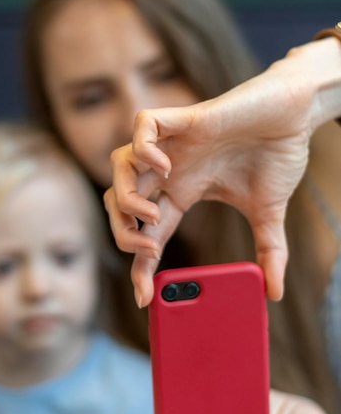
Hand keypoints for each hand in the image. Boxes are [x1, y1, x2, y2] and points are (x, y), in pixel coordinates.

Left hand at [104, 37, 340, 306]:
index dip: (140, 266)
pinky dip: (143, 148)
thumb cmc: (277, 155)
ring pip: (119, 165)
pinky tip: (166, 166)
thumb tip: (274, 292)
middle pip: (118, 201)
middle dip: (122, 233)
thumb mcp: (268, 213)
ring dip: (126, 197)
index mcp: (183, 192)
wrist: (296, 115)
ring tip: (154, 215)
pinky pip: (143, 126)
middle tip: (148, 252)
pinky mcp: (183, 117)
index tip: (144, 298)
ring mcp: (173, 143)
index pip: (147, 232)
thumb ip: (267, 251)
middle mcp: (170, 170)